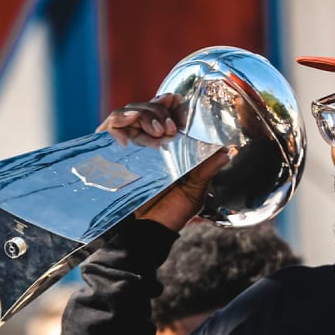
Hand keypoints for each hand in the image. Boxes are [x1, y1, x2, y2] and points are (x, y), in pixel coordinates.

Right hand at [97, 94, 231, 231]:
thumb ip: (206, 169)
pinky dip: (117, 126)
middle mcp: (143, 143)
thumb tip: (226, 152)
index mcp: (164, 147)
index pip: (161, 113)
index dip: (166, 103)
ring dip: (141, 116)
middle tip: (169, 128)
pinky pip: (108, 129)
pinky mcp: (110, 156)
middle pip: (143, 108)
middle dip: (156, 111)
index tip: (174, 101)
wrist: (148, 233)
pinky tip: (128, 139)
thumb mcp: (194, 191)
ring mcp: (126, 148)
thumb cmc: (171, 214)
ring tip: (156, 131)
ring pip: (126, 114)